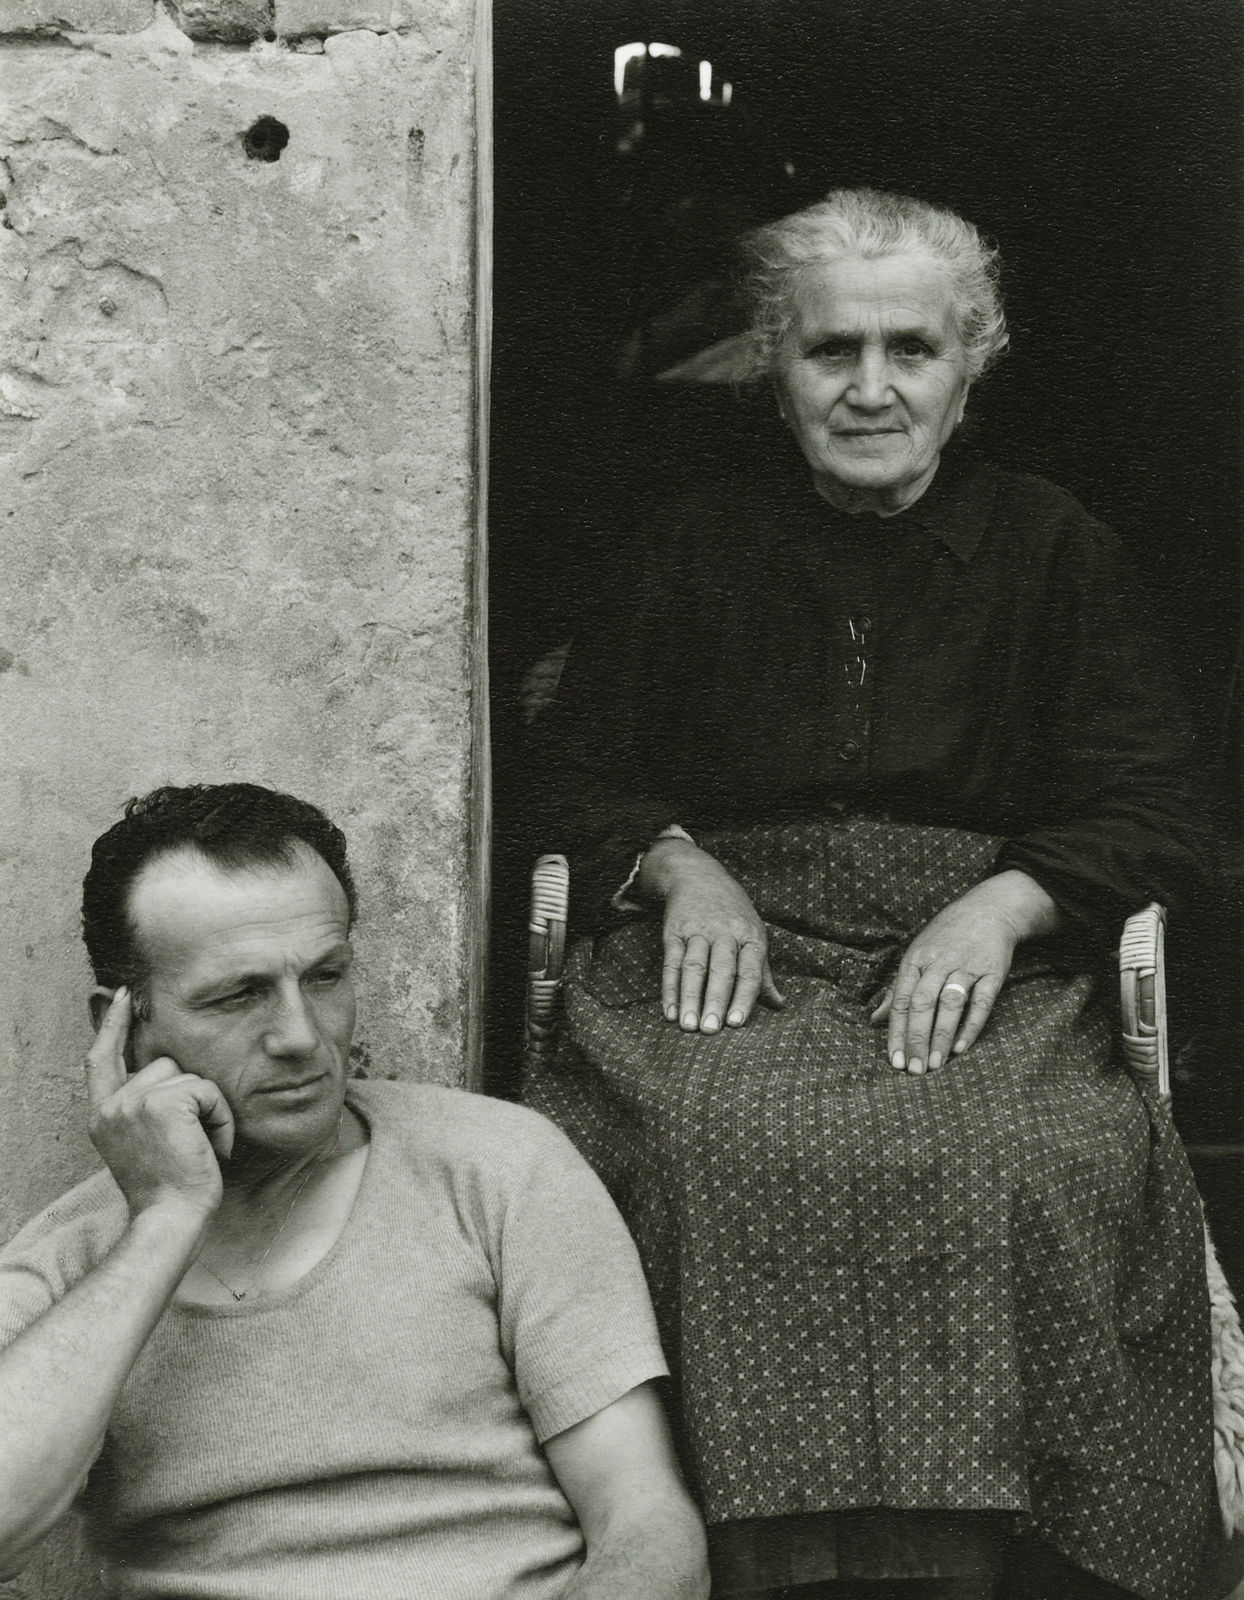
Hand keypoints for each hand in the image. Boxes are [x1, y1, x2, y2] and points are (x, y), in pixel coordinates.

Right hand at [85, 989, 232, 1222]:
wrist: (169, 1220)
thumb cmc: (168, 1190)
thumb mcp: (142, 1143)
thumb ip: (142, 1106)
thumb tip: (165, 1068)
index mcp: (102, 1114)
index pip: (101, 1058)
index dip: (112, 1025)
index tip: (122, 997)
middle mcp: (112, 1105)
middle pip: (166, 1064)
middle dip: (191, 1096)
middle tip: (193, 1142)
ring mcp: (135, 1102)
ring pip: (192, 1076)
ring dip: (209, 1109)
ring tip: (201, 1147)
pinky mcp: (165, 1104)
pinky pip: (210, 1090)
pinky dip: (221, 1118)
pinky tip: (212, 1149)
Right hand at [638, 840, 784, 1032]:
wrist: (698, 875)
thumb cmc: (733, 913)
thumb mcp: (753, 934)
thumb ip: (763, 973)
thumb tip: (780, 1005)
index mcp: (751, 936)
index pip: (750, 970)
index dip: (744, 997)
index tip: (736, 1023)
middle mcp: (725, 932)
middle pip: (721, 970)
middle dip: (716, 1000)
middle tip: (711, 1030)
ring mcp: (698, 931)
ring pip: (694, 967)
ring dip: (690, 997)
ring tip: (688, 1026)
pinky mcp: (674, 931)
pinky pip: (671, 962)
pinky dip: (669, 988)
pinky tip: (669, 1011)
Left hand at [870, 871, 1059, 1073]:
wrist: (989, 910)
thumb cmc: (946, 938)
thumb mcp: (916, 956)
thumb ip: (896, 990)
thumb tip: (874, 1020)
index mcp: (915, 960)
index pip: (901, 1001)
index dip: (896, 1032)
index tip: (894, 1060)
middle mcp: (938, 962)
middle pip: (922, 1004)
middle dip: (916, 1039)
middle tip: (914, 1070)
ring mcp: (966, 966)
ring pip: (950, 1004)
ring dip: (940, 1036)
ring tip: (935, 1065)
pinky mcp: (992, 971)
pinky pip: (981, 1002)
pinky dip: (971, 1025)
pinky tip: (960, 1048)